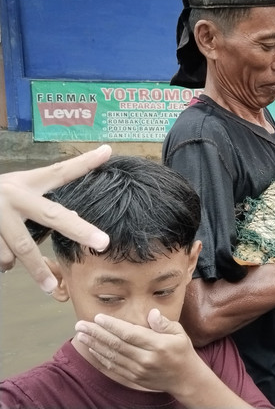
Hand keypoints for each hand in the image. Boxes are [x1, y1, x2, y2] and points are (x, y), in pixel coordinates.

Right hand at [0, 145, 110, 291]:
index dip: (83, 163)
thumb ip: (42, 205)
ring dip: (30, 267)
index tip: (107, 151)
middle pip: (52, 216)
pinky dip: (5, 265)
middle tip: (104, 242)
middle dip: (79, 230)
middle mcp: (12, 196)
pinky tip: (5, 263)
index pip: (59, 172)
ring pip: (19, 250)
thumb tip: (76, 218)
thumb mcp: (17, 192)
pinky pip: (1, 259)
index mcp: (25, 183)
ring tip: (44, 280)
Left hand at [75, 308, 253, 408]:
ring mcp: (138, 370)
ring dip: (95, 345)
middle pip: (116, 345)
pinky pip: (113, 368)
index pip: (129, 334)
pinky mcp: (134, 378)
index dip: (112, 326)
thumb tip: (151, 313)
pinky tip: (93, 349)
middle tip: (80, 325)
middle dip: (96, 334)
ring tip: (82, 335)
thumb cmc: (182, 351)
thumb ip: (164, 323)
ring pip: (112, 356)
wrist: (185, 379)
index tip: (98, 318)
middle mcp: (146, 359)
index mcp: (157, 345)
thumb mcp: (179, 333)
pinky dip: (101, 358)